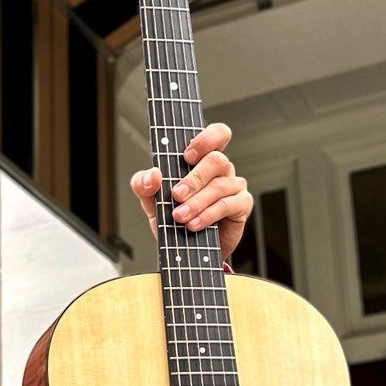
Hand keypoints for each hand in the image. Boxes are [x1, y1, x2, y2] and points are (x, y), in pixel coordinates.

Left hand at [130, 121, 252, 262]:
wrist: (183, 250)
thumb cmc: (172, 219)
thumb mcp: (150, 201)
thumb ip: (143, 184)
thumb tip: (153, 174)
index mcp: (202, 159)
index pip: (216, 135)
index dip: (206, 139)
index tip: (187, 155)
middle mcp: (221, 169)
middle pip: (216, 160)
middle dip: (193, 178)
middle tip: (176, 195)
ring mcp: (234, 186)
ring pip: (220, 185)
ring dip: (197, 202)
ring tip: (180, 216)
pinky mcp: (241, 206)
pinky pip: (227, 205)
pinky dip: (208, 214)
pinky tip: (194, 224)